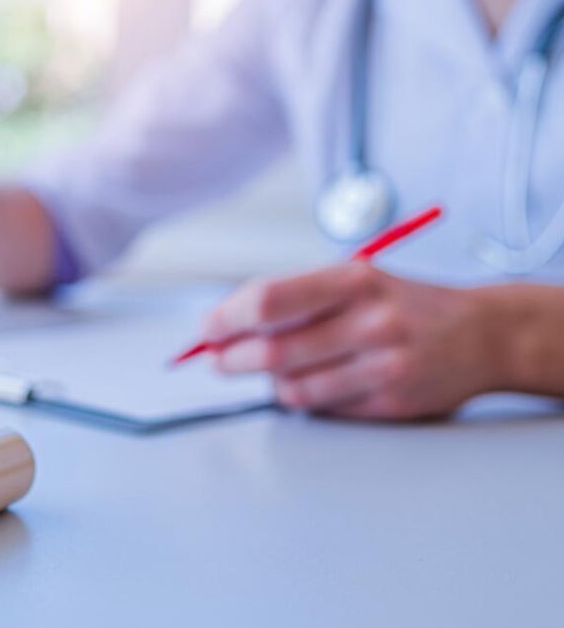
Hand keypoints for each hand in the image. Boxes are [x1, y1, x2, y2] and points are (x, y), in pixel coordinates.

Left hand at [203, 262, 499, 420]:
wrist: (481, 334)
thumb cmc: (400, 303)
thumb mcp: (351, 280)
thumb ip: (290, 299)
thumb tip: (220, 328)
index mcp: (352, 280)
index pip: (267, 302)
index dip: (225, 320)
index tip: (206, 331)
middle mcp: (370, 322)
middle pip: (272, 354)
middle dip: (232, 360)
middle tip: (220, 359)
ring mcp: (383, 366)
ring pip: (292, 389)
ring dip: (271, 382)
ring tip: (278, 367)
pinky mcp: (390, 403)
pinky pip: (323, 409)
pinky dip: (307, 397)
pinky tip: (321, 380)